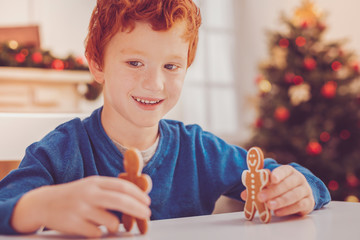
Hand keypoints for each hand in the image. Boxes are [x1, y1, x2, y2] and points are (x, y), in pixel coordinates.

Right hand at [11, 176, 150, 237]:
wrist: (44, 203)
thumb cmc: (74, 195)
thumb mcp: (91, 186)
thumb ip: (110, 189)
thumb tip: (136, 196)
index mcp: (95, 182)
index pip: (123, 186)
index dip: (138, 195)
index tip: (147, 202)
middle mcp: (89, 194)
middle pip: (121, 201)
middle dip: (138, 209)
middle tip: (147, 214)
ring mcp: (81, 209)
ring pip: (111, 221)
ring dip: (116, 225)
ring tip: (111, 224)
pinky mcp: (74, 224)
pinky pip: (97, 233)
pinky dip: (100, 232)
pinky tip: (92, 227)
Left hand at [241, 165, 314, 216]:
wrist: (301, 193)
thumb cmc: (282, 186)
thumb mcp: (270, 183)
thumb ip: (258, 187)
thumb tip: (244, 194)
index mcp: (289, 171)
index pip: (284, 170)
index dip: (278, 174)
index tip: (271, 178)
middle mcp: (299, 179)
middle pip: (287, 184)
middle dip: (273, 191)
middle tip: (261, 196)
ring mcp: (305, 191)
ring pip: (294, 195)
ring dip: (280, 201)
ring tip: (269, 205)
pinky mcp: (308, 203)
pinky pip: (299, 206)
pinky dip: (287, 209)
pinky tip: (277, 212)